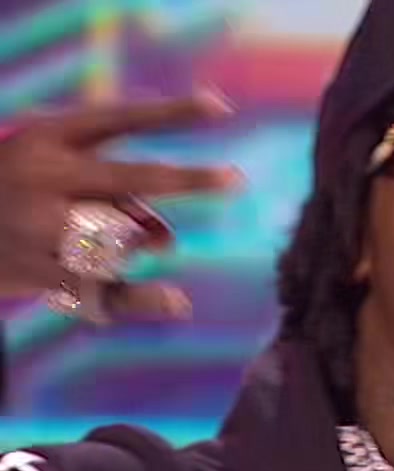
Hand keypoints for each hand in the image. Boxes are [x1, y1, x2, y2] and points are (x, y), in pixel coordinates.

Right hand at [0, 92, 241, 317]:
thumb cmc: (12, 193)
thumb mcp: (48, 165)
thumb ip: (105, 187)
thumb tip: (165, 238)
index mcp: (49, 137)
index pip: (119, 118)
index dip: (171, 114)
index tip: (219, 109)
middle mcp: (49, 176)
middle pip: (133, 176)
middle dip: (188, 178)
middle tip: (236, 180)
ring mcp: (45, 226)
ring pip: (124, 238)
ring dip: (133, 244)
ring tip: (107, 241)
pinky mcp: (43, 272)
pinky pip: (107, 290)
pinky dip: (143, 299)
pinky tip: (174, 303)